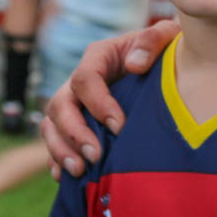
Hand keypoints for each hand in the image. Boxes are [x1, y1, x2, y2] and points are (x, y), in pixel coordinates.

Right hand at [40, 20, 180, 177]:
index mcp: (98, 57)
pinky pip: (55, 143)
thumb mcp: (165, 37)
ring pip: (51, 126)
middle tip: (95, 156)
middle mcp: (78, 82)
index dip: (98, 103)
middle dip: (74, 133)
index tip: (119, 126)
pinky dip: (56, 160)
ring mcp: (73, 104)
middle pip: (60, 105)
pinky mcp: (73, 126)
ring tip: (79, 171)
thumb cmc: (163, 53)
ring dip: (61, 150)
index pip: (85, 78)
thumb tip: (134, 65)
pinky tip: (65, 179)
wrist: (160, 69)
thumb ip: (152, 41)